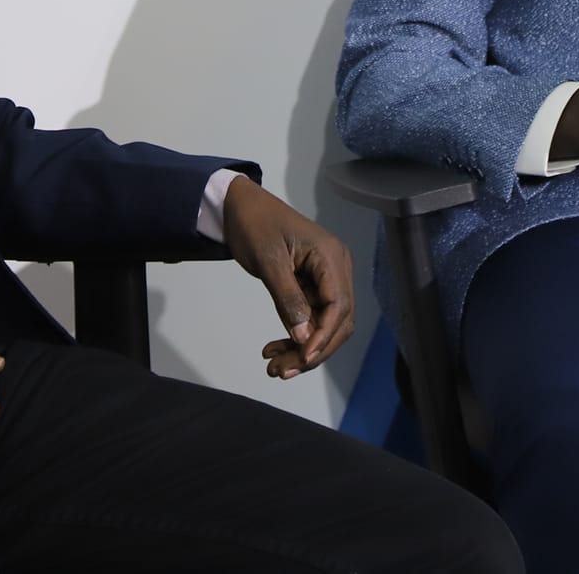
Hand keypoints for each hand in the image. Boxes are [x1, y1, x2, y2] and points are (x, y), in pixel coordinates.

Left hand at [221, 175, 354, 379]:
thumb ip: (288, 299)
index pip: (339, 306)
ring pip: (324, 324)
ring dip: (303, 348)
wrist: (239, 206)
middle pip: (337, 321)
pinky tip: (274, 348)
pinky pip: (312, 317)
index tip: (303, 358)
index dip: (324, 336)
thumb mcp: (268, 262)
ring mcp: (326, 277)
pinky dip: (296, 335)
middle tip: (281, 371)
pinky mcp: (312, 284)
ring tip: (274, 367)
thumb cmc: (254, 225)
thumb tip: (304, 337)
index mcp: (331, 257)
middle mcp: (336, 268)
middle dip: (313, 350)